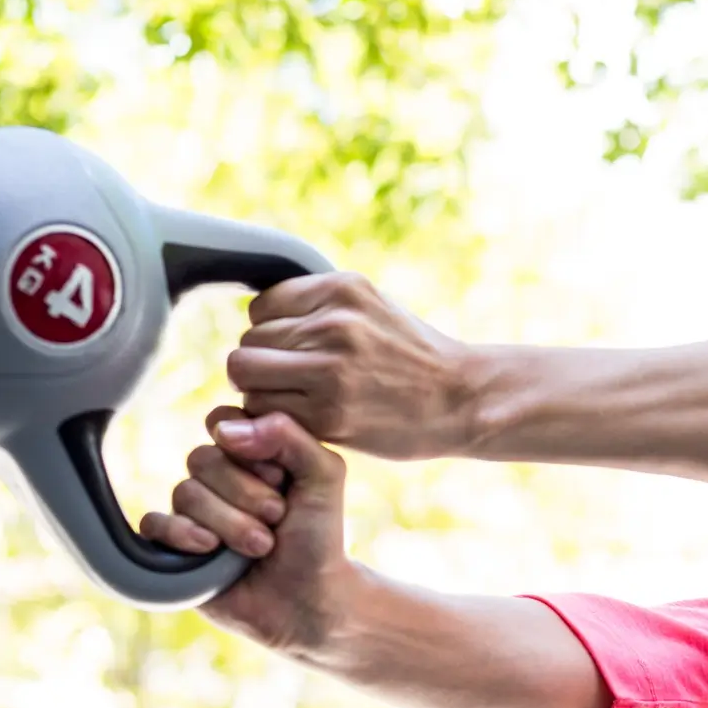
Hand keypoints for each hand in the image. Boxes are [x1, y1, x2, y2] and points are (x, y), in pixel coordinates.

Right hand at [138, 406, 362, 660]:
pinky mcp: (173, 545)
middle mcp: (217, 477)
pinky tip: (211, 550)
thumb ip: (289, 436)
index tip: (281, 476)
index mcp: (249, 452)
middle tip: (276, 517)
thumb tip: (224, 430)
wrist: (308, 600)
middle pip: (202, 458)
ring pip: (184, 493)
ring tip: (261, 546)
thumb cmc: (318, 537)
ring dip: (229, 523)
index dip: (250, 449)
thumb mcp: (324, 476)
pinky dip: (183, 535)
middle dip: (245, 493)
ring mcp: (193, 510)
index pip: (223, 421)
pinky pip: (154, 523)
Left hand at [225, 272, 478, 460]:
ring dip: (262, 393)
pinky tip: (306, 420)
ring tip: (297, 401)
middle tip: (294, 384)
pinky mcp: (329, 412)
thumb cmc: (412, 357)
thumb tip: (255, 317)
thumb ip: (318, 305)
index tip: (295, 354)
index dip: (271, 335)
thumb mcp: (372, 307)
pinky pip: (264, 409)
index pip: (260, 308)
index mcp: (343, 288)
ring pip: (245, 374)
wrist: (461, 398)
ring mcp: (331, 368)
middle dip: (263, 366)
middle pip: (248, 343)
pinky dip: (275, 419)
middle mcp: (334, 322)